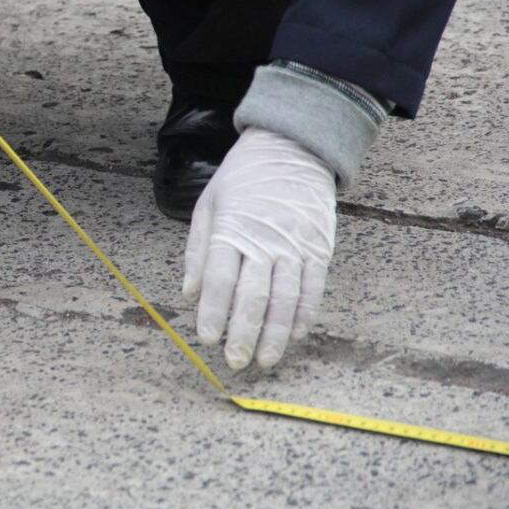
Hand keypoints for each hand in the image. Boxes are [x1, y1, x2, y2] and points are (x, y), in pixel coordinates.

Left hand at [181, 127, 336, 369]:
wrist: (291, 147)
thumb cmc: (242, 178)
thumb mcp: (208, 204)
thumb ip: (197, 251)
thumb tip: (189, 295)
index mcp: (231, 229)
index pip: (221, 279)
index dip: (214, 312)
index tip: (208, 338)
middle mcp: (264, 240)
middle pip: (253, 295)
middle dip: (243, 332)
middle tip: (235, 361)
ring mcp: (295, 245)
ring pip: (286, 298)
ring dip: (276, 333)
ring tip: (266, 360)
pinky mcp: (319, 247)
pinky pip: (313, 287)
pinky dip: (305, 314)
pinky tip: (297, 336)